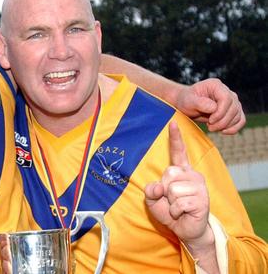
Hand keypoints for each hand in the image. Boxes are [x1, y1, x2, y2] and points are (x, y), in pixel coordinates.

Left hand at [145, 122, 212, 248]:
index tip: (172, 123)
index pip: (178, 152)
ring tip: (178, 207)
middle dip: (164, 190)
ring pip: (172, 189)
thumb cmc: (171, 212)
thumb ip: (150, 190)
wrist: (187, 230)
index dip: (175, 138)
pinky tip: (183, 213)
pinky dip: (175, 211)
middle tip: (172, 200)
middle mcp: (192, 175)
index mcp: (181, 172)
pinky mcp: (202, 199)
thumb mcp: (153, 200)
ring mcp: (199, 186)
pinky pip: (178, 203)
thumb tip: (159, 186)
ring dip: (170, 202)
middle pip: (169, 173)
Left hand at [175, 78, 244, 133]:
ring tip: (212, 128)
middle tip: (209, 127)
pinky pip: (241, 120)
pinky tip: (223, 132)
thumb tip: (214, 108)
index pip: (226, 98)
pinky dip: (234, 128)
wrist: (187, 105)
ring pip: (238, 115)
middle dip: (222, 121)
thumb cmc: (186, 101)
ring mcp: (232, 101)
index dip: (220, 112)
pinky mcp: (233, 111)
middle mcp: (227, 91)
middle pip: (234, 108)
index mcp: (216, 85)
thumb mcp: (188, 101)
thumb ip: (199, 103)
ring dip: (226, 125)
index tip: (210, 121)